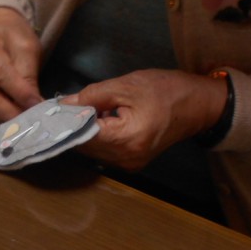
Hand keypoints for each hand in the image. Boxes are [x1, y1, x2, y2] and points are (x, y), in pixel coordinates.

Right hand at [0, 7, 42, 123]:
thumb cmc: (13, 38)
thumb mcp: (27, 48)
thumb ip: (28, 74)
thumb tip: (34, 105)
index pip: (0, 74)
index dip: (19, 93)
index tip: (36, 106)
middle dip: (8, 112)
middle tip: (30, 121)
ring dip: (3, 120)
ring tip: (24, 123)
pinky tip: (13, 121)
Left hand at [65, 69, 227, 170]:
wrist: (199, 105)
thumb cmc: (167, 90)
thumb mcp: (127, 85)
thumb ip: (92, 96)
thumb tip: (64, 105)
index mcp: (126, 140)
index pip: (83, 135)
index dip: (66, 122)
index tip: (51, 110)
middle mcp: (126, 159)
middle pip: (85, 146)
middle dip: (72, 127)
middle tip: (61, 108)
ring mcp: (129, 164)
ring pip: (93, 150)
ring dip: (83, 132)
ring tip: (78, 112)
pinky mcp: (132, 162)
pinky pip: (105, 151)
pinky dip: (96, 137)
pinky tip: (95, 121)